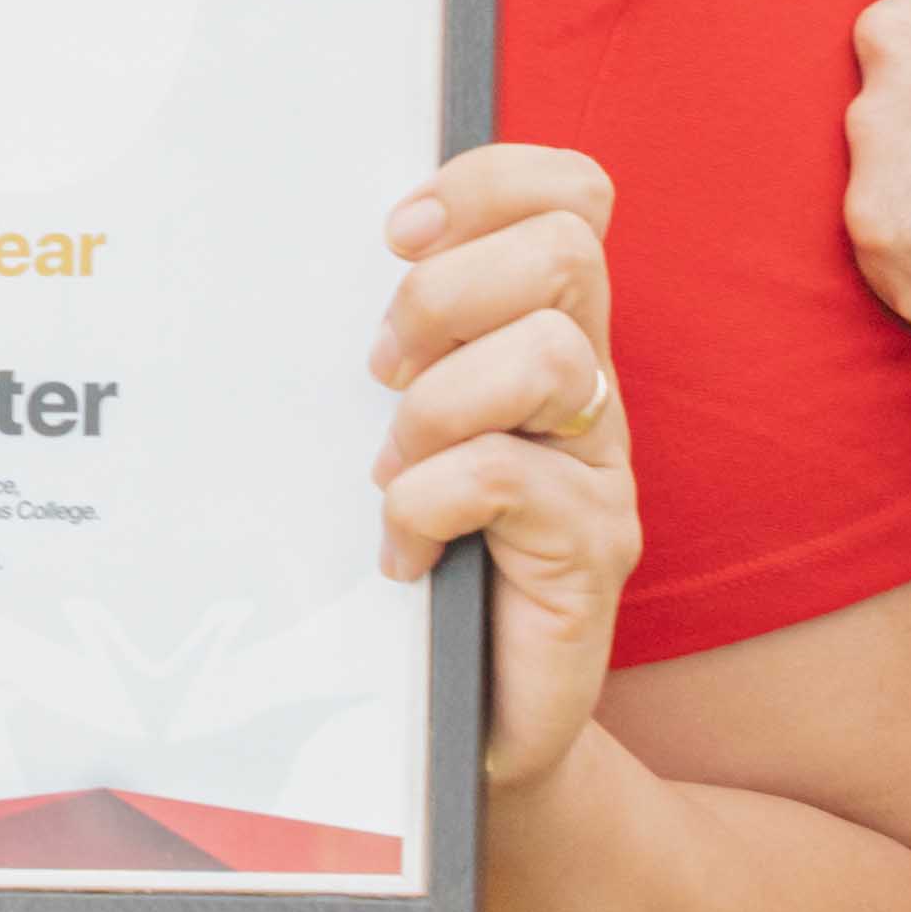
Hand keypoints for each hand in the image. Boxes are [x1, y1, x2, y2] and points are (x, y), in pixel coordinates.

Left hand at [369, 145, 640, 795]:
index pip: (569, 198)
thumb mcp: (405, 433)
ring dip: (437, 408)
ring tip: (395, 476)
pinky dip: (428, 504)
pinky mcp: (595, 549)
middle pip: (566, 251)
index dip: (489, 185)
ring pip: (543, 356)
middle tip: (384, 371)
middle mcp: (590, 389)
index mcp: (545, 335)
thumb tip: (308, 268)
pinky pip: (503, 475)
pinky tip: (407, 554)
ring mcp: (602, 468)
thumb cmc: (429, 563)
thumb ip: (397, 352)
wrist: (476, 727)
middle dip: (448, 292)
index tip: (396, 232)